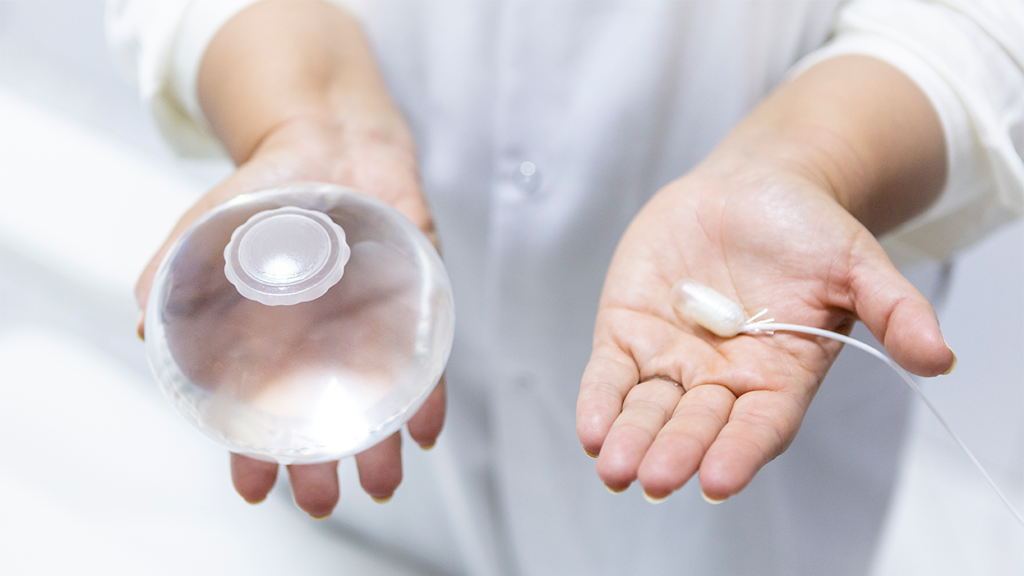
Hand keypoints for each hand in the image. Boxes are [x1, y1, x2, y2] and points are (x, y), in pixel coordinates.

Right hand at [136, 117, 445, 517]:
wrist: (330, 140)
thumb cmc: (267, 192)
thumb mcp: (208, 226)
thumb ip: (173, 272)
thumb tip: (143, 326)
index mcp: (275, 338)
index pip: (265, 409)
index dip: (257, 452)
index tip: (254, 488)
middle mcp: (326, 342)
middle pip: (327, 417)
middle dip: (322, 465)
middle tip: (320, 502)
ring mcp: (372, 324)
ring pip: (380, 399)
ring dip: (381, 445)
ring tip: (379, 483)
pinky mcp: (415, 298)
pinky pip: (426, 356)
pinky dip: (429, 393)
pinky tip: (426, 429)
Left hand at [575, 160, 954, 501]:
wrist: (751, 186)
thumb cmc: (807, 229)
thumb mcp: (857, 261)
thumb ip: (893, 308)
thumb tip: (940, 357)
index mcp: (777, 375)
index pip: (758, 425)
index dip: (739, 451)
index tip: (718, 480)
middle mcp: (720, 377)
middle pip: (696, 425)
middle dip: (675, 451)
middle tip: (654, 479)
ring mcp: (671, 357)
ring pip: (647, 408)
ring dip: (630, 439)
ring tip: (614, 468)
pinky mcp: (628, 330)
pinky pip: (610, 374)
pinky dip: (599, 401)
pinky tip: (590, 430)